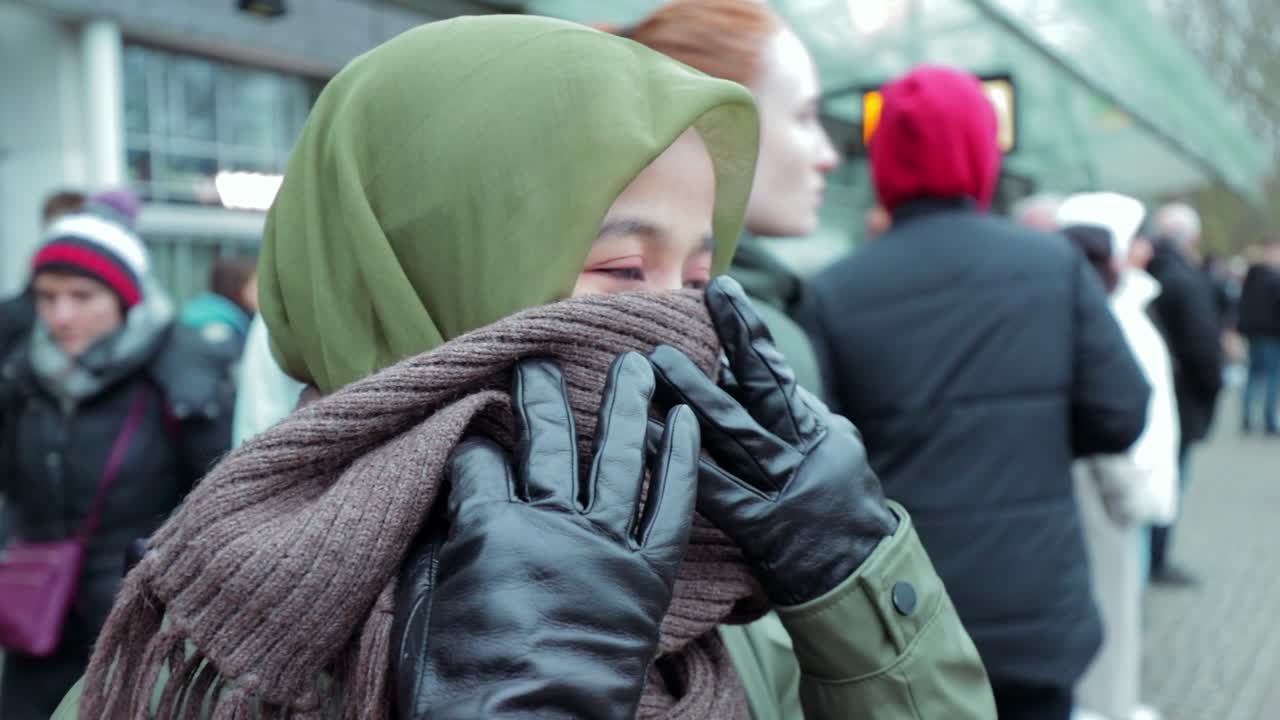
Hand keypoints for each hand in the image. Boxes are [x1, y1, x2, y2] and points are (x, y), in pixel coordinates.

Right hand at [392, 353, 699, 719]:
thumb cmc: (461, 692)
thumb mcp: (422, 614)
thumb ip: (435, 549)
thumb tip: (443, 505)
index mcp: (490, 530)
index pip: (479, 460)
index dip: (471, 444)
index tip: (470, 436)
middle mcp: (552, 525)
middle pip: (549, 440)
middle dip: (542, 392)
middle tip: (542, 359)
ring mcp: (606, 548)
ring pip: (618, 458)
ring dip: (627, 406)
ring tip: (635, 365)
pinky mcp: (648, 578)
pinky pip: (672, 509)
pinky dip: (681, 463)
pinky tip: (685, 422)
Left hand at [648, 276, 897, 605]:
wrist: (863, 584)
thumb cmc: (840, 515)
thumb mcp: (833, 456)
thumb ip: (798, 417)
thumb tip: (761, 375)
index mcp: (818, 432)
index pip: (779, 372)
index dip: (749, 331)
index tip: (722, 289)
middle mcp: (805, 451)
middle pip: (766, 386)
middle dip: (733, 338)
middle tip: (695, 298)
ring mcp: (785, 488)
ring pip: (737, 430)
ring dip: (696, 393)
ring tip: (657, 362)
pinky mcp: (763, 526)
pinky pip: (714, 487)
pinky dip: (680, 460)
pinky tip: (648, 437)